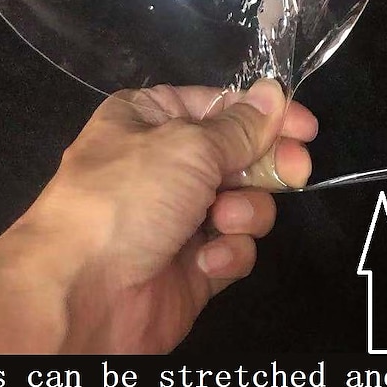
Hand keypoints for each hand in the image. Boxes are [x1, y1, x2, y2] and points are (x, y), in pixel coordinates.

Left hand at [0, 79, 317, 353]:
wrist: (80, 294)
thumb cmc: (129, 195)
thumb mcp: (188, 145)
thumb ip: (241, 126)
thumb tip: (274, 93)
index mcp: (151, 119)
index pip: (222, 106)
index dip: (265, 114)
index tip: (306, 126)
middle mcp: (166, 164)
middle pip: (240, 154)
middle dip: (267, 164)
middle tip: (296, 171)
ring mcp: (180, 216)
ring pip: (245, 202)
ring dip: (243, 211)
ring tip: (223, 220)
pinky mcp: (194, 263)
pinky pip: (233, 246)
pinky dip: (227, 252)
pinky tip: (206, 261)